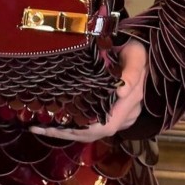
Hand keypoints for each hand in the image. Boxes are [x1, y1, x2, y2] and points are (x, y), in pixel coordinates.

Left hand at [31, 38, 147, 141]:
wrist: (145, 50)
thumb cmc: (137, 50)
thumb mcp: (136, 55)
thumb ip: (132, 72)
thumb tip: (121, 92)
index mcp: (130, 101)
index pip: (106, 126)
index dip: (81, 131)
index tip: (55, 127)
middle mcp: (126, 113)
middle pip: (95, 133)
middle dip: (67, 133)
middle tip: (39, 128)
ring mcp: (122, 115)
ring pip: (93, 131)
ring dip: (68, 132)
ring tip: (42, 126)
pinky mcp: (116, 112)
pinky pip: (95, 124)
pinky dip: (76, 125)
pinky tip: (57, 121)